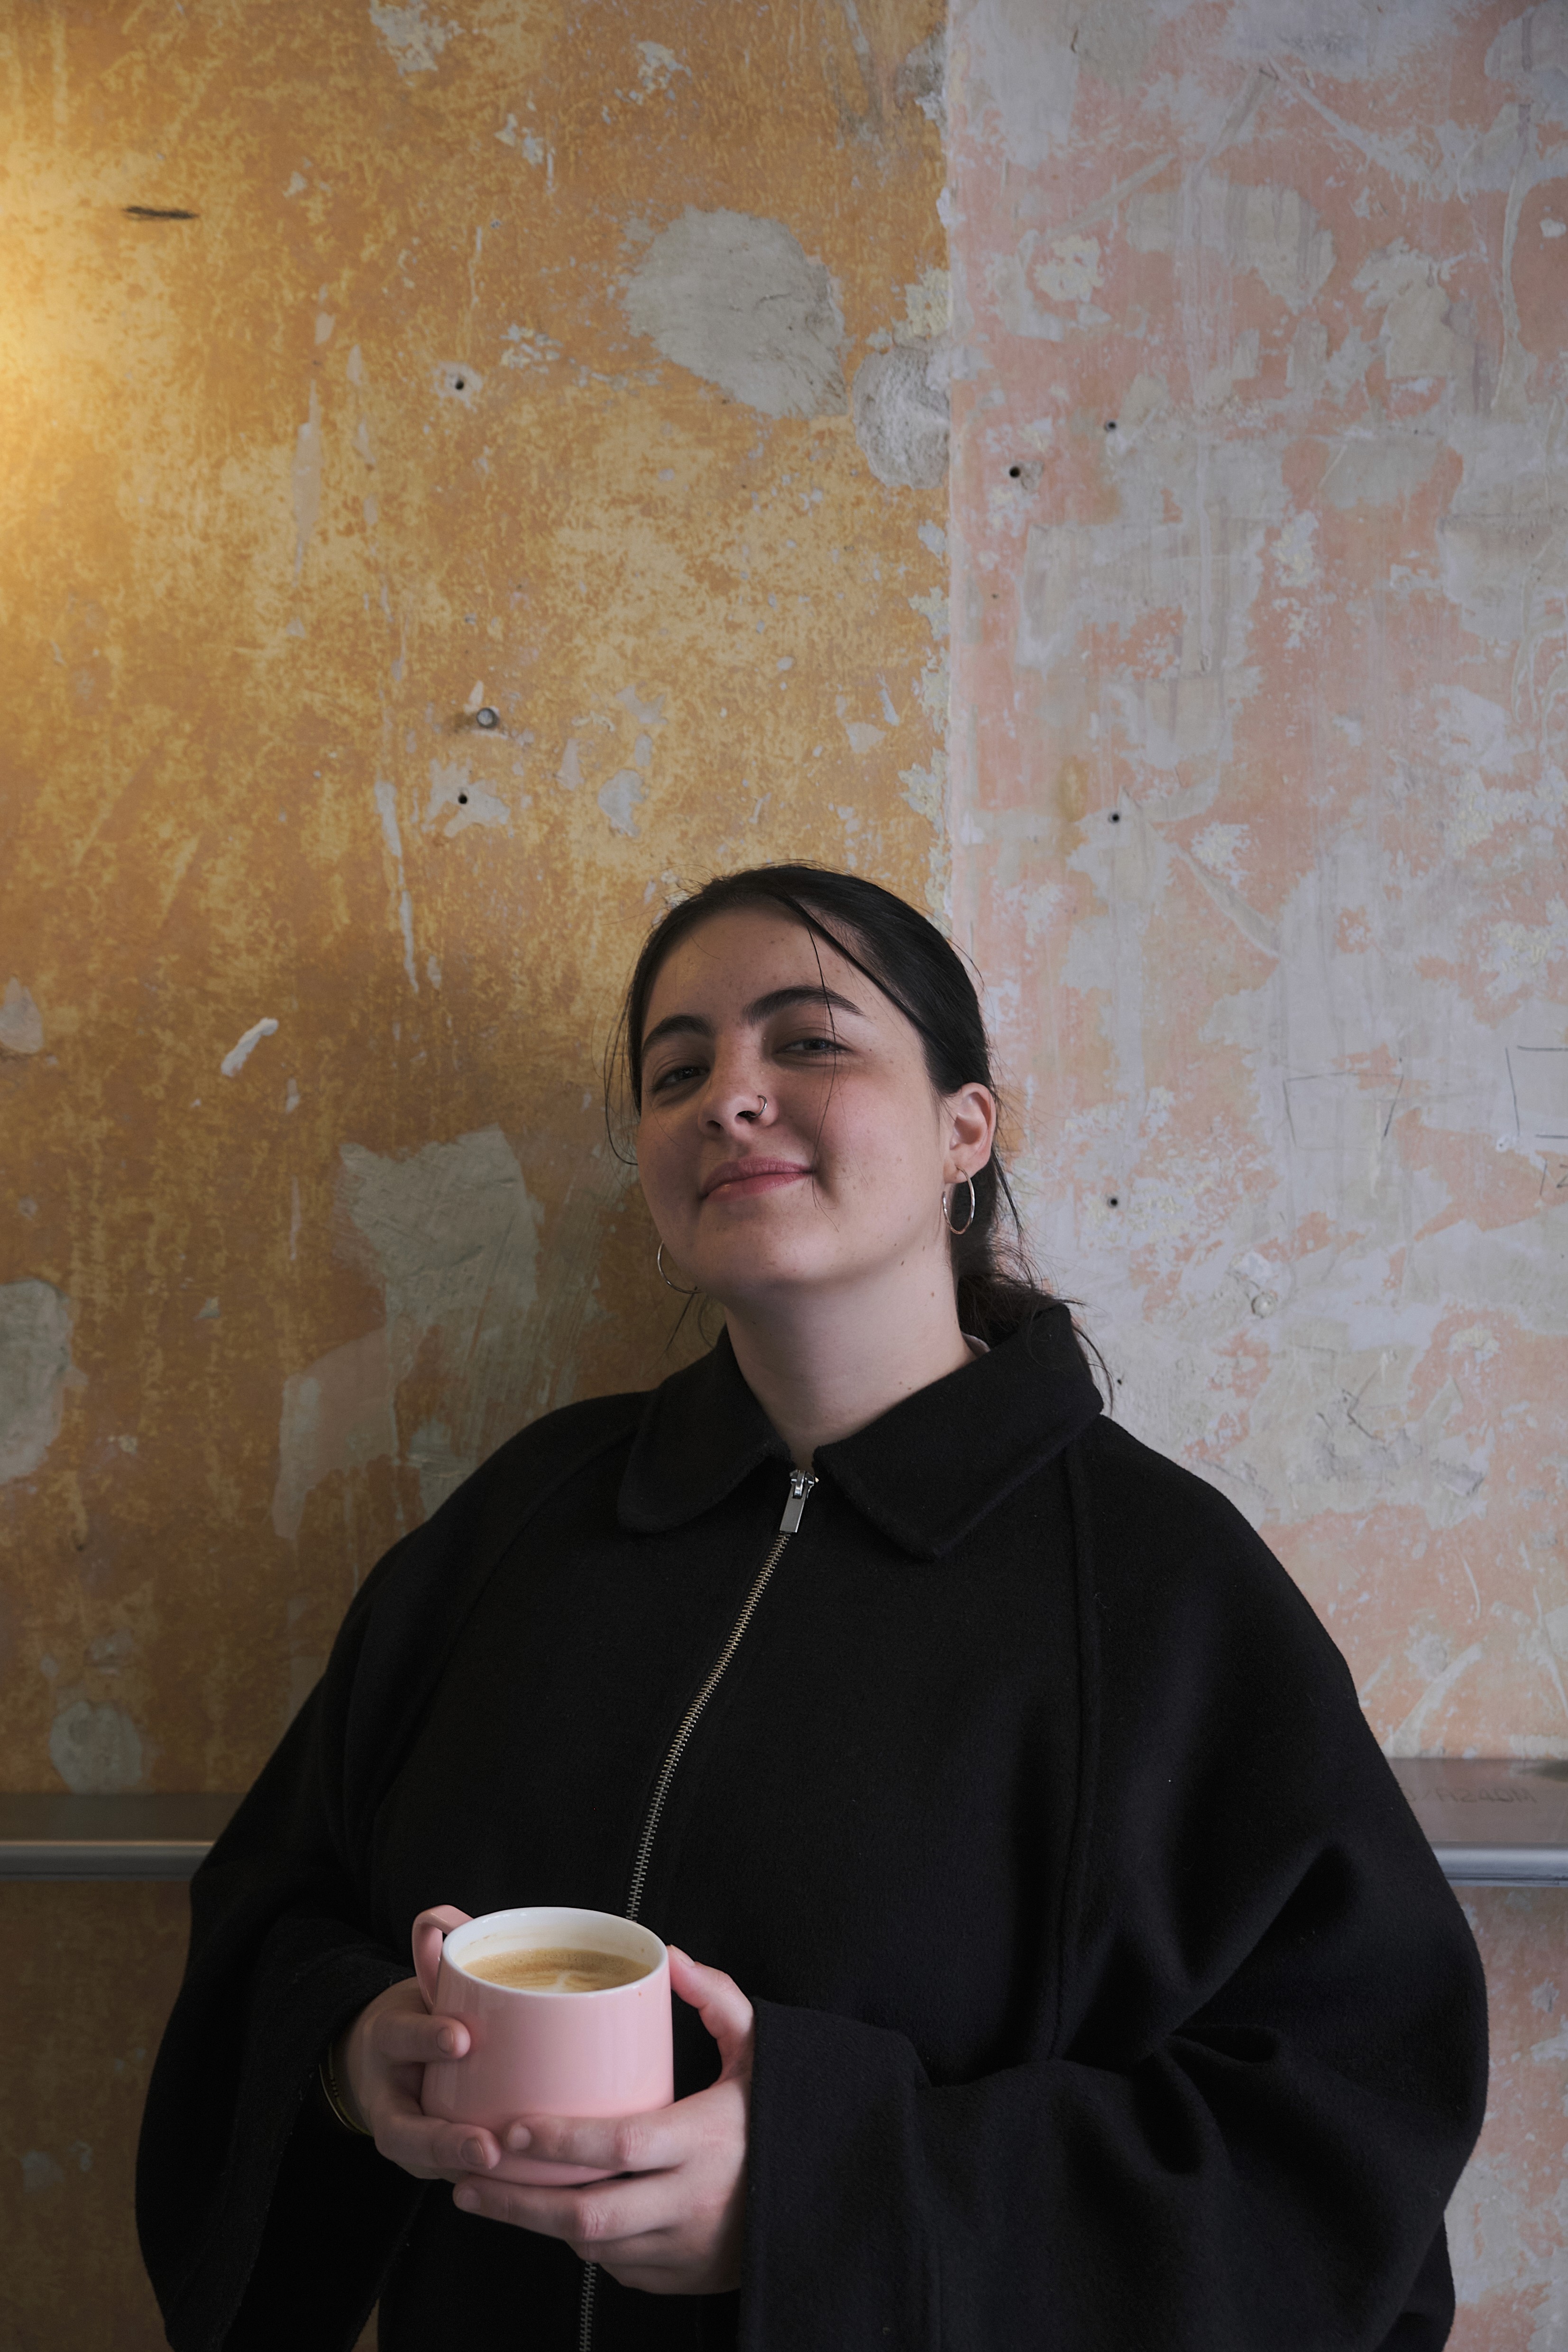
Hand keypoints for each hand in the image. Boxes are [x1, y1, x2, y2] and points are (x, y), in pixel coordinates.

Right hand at [338, 1906, 510, 2184]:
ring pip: (427, 2169)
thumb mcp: (419, 1979)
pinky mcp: (431, 2166)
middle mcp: (392, 2101)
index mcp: (390, 2041)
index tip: (461, 2038)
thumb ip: (434, 1945)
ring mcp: (408, 2141)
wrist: (382, 2063)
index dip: (428, 2037)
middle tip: (486, 2145)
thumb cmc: (419, 2015)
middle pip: (407, 2132)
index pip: (402, 2036)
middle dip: (445, 2142)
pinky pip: (455, 2183)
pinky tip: (526, 2191)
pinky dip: (487, 2191)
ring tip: (503, 2178)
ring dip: (465, 2176)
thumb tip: (446, 1918)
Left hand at [451, 1946, 754, 2295]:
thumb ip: (719, 1999)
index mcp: (706, 2140)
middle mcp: (692, 2202)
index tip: (513, 2127)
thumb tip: (670, 1956)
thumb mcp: (762, 2052)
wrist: (826, 2204)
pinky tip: (557, 2215)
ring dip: (540, 2226)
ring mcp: (684, 2248)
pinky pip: (617, 2267)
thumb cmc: (784, 2116)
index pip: (622, 2146)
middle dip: (518, 2203)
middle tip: (468, 2179)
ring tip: (491, 2195)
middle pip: (589, 2216)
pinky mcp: (681, 2278)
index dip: (563, 2141)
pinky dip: (584, 2244)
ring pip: (593, 2249)